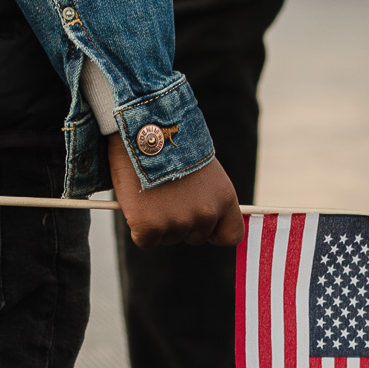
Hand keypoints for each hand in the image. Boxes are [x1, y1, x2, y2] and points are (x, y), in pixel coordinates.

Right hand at [107, 134, 243, 247]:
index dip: (215, 232)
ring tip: (151, 193)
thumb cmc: (171, 143)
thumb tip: (196, 220)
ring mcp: (178, 223)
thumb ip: (206, 197)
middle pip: (194, 238)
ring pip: (168, 238)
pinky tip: (137, 203)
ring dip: (158, 223)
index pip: (231, 235)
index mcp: (224, 198)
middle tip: (166, 197)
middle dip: (181, 223)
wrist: (145, 126)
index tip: (204, 225)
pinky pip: (145, 240)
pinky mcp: (150, 228)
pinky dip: (138, 227)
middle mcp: (205, 214)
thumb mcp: (203, 170)